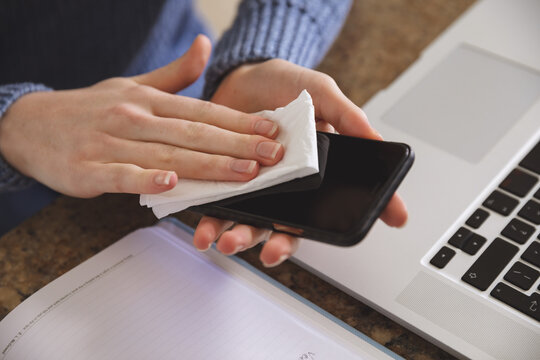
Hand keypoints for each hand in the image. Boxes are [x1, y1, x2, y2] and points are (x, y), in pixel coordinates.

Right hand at [0, 35, 283, 197]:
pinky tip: (172, 183)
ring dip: (209, 164)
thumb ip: (175, 74)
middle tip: (273, 154)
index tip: (271, 130)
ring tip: (245, 172)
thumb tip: (206, 47)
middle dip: (238, 145)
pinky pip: (122, 175)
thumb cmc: (87, 108)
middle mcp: (133, 118)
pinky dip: (146, 179)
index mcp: (148, 100)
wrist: (27, 124)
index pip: (203, 111)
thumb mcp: (132, 84)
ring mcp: (110, 143)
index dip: (240, 122)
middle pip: (194, 133)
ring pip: (167, 154)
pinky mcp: (88, 169)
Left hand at [193, 59, 407, 266]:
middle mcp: (283, 186)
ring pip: (250, 223)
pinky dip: (210, 222)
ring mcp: (253, 186)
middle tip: (272, 252)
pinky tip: (204, 232)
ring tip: (227, 243)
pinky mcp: (224, 181)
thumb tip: (376, 139)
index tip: (350, 234)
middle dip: (278, 244)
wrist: (240, 74)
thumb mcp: (320, 93)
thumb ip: (346, 115)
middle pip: (286, 226)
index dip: (342, 224)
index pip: (329, 207)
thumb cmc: (284, 84)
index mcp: (312, 172)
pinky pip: (219, 208)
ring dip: (240, 237)